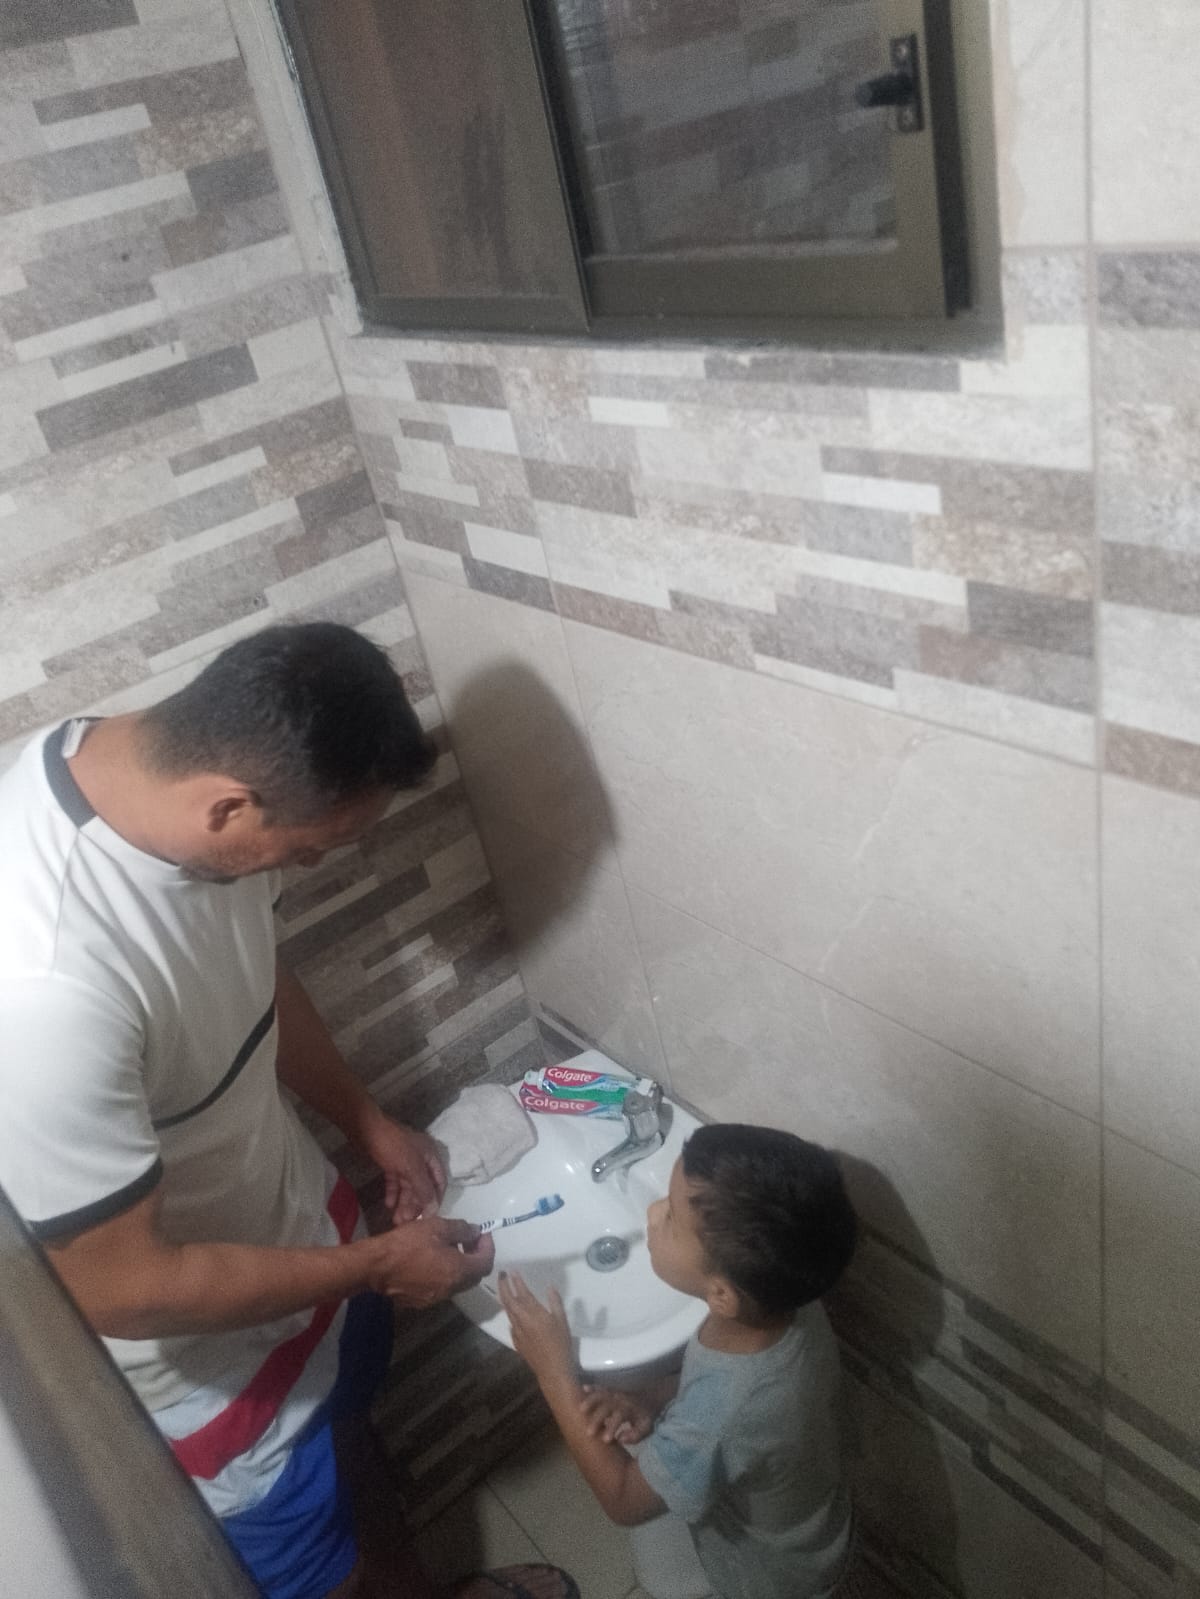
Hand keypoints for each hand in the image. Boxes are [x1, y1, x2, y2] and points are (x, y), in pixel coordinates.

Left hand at [360, 1112, 444, 1223]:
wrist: (365, 1128)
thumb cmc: (392, 1146)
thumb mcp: (411, 1167)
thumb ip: (424, 1189)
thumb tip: (434, 1210)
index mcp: (431, 1156)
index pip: (439, 1182)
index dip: (435, 1200)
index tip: (428, 1219)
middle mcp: (421, 1158)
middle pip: (422, 1186)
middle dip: (415, 1204)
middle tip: (406, 1222)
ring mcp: (405, 1160)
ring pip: (408, 1186)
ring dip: (404, 1202)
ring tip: (396, 1219)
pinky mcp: (390, 1163)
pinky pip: (396, 1181)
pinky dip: (393, 1192)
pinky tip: (388, 1204)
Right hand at [368, 1216, 493, 1306]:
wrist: (376, 1267)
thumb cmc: (407, 1244)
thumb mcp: (437, 1227)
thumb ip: (462, 1229)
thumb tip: (476, 1232)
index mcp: (459, 1271)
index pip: (486, 1262)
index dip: (487, 1246)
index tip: (481, 1233)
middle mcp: (451, 1289)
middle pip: (474, 1275)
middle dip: (475, 1256)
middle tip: (466, 1239)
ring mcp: (436, 1298)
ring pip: (458, 1283)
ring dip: (460, 1266)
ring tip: (448, 1247)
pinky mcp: (421, 1302)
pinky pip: (442, 1288)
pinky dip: (445, 1275)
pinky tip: (432, 1261)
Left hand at [496, 1271, 573, 1382]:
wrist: (552, 1369)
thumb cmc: (561, 1343)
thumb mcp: (562, 1320)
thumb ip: (555, 1302)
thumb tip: (549, 1287)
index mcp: (534, 1313)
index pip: (522, 1293)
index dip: (516, 1281)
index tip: (512, 1271)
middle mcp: (522, 1320)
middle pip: (509, 1300)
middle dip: (503, 1286)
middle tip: (501, 1275)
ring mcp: (517, 1331)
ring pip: (507, 1311)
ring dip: (504, 1298)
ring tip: (504, 1288)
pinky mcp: (516, 1341)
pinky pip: (510, 1324)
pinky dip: (509, 1314)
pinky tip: (512, 1313)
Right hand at [579, 1386, 654, 1444]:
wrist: (651, 1395)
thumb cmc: (645, 1415)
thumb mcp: (646, 1427)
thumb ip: (635, 1435)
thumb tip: (620, 1439)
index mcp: (628, 1410)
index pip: (618, 1419)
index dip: (611, 1429)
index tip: (605, 1440)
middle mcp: (620, 1400)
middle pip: (606, 1408)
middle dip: (597, 1420)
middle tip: (589, 1432)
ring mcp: (614, 1393)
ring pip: (601, 1396)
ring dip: (591, 1402)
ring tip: (581, 1410)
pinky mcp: (610, 1389)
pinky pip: (601, 1387)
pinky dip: (592, 1387)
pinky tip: (583, 1388)